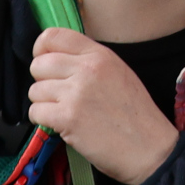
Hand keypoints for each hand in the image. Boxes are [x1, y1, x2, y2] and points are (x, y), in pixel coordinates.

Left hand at [27, 29, 177, 184]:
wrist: (149, 148)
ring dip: (43, 103)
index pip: (54, 36)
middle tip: (56, 95)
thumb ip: (91, 63)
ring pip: (35, 90)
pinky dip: (42, 120)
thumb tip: (59, 61)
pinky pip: (35, 111)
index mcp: (100, 55)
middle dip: (41, 81)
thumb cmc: (136, 115)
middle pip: (39, 64)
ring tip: (62, 112)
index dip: (41, 50)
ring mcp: (76, 93)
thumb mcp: (120, 74)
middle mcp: (87, 69)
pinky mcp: (68, 117)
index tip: (46, 65)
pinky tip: (59, 124)